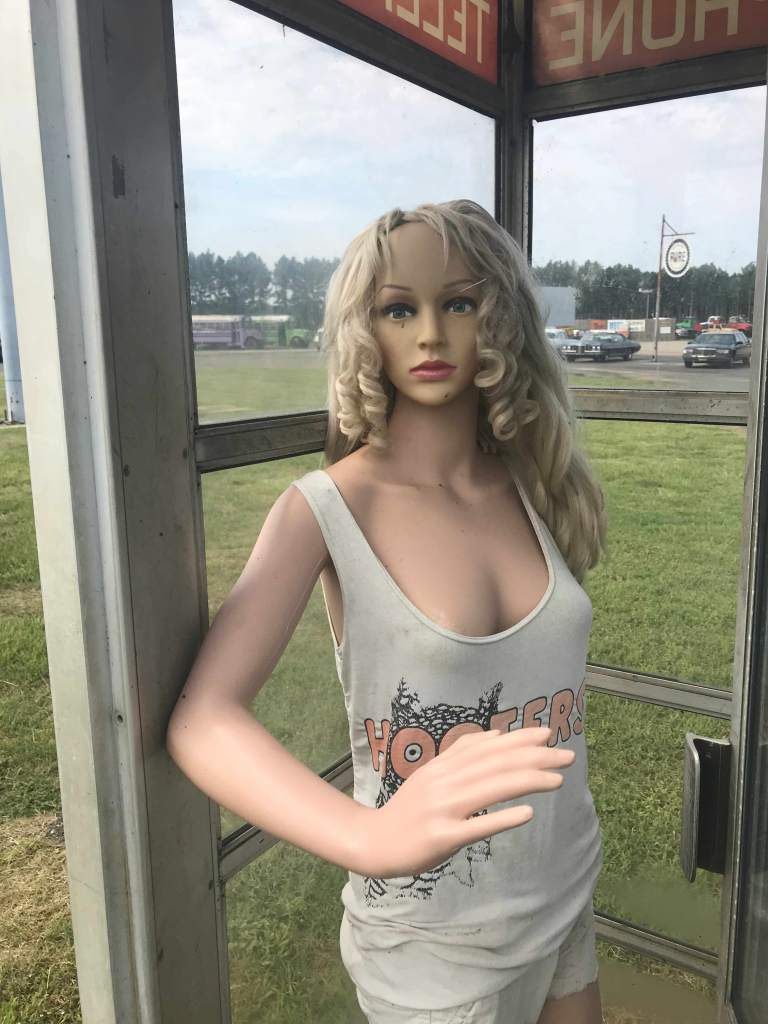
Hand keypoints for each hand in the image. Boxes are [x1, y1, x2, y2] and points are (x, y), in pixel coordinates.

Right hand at [358, 726, 574, 878]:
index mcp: (443, 765)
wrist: (375, 842)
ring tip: (557, 779)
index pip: (488, 747)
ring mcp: (442, 809)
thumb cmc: (409, 810)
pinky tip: (528, 814)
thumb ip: (460, 755)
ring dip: (528, 781)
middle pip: (495, 764)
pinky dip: (503, 818)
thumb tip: (497, 735)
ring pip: (490, 789)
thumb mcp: (432, 775)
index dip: (520, 739)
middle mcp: (443, 782)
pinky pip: (477, 826)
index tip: (549, 735)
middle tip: (567, 756)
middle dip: (535, 758)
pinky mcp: (441, 837)